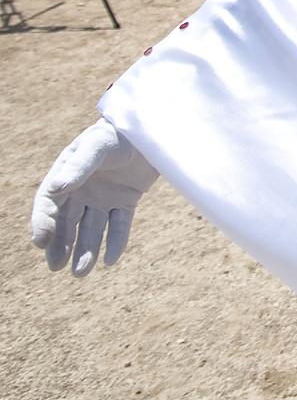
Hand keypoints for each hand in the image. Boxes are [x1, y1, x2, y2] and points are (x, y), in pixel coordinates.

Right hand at [31, 121, 157, 275]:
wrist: (152, 126)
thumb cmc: (119, 131)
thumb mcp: (97, 146)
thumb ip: (79, 166)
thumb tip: (56, 187)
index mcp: (67, 173)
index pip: (49, 203)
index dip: (43, 223)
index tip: (41, 242)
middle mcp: (82, 188)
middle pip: (67, 222)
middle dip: (60, 245)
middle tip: (56, 267)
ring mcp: (104, 195)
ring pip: (91, 228)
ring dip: (85, 250)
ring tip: (81, 273)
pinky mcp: (126, 199)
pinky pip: (119, 225)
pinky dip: (115, 242)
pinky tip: (111, 260)